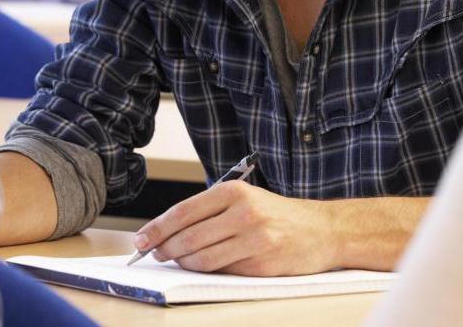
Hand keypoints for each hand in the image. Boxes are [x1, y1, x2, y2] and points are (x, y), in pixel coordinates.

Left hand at [133, 181, 335, 275]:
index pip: (183, 212)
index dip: (157, 228)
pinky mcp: (261, 263)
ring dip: (183, 263)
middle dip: (165, 249)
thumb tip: (168, 232)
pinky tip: (205, 267)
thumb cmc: (276, 215)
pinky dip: (208, 271)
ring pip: (202, 258)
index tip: (140, 240)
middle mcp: (242, 212)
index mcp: (233, 191)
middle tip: (154, 254)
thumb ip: (211, 211)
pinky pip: (222, 271)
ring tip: (178, 261)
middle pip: (188, 237)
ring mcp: (253, 239)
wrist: (322, 230)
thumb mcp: (245, 199)